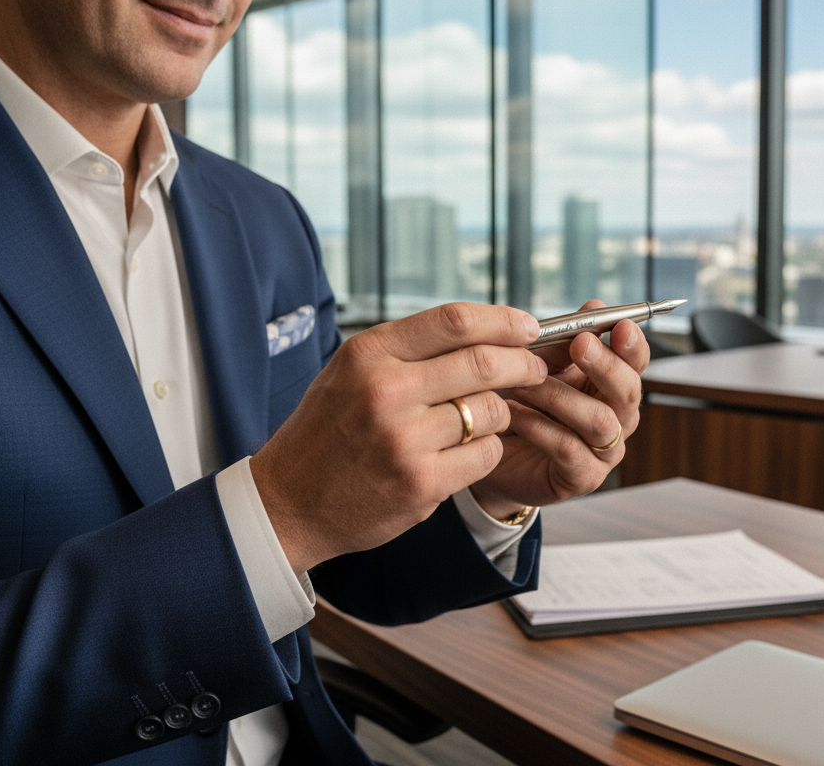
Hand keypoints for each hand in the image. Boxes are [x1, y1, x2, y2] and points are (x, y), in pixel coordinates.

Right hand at [250, 303, 547, 571]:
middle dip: (523, 364)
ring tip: (487, 417)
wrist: (287, 502)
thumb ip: (410, 349)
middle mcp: (385, 391)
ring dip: (501, 412)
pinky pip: (485, 454)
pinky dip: (488, 449)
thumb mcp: (352, 372)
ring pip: (491, 411)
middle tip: (536, 369)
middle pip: (485, 363)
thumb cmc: (328, 431)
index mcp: (369, 354)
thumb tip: (487, 330)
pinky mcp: (420, 483)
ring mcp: (403, 439)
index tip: (528, 327)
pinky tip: (468, 450)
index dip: (504, 321)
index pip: (455, 321)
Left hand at [469, 300, 648, 518]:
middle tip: (580, 345)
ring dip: (560, 395)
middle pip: (628, 392)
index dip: (632, 344)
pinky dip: (539, 426)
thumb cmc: (522, 405)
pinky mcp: (581, 478)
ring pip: (598, 420)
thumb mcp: (541, 367)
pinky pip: (567, 448)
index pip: (636, 362)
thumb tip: (594, 308)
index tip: (619, 325)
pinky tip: (513, 413)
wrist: (495, 454)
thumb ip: (565, 341)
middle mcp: (617, 418)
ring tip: (524, 382)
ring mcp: (604, 452)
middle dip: (606, 365)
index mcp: (612, 385)